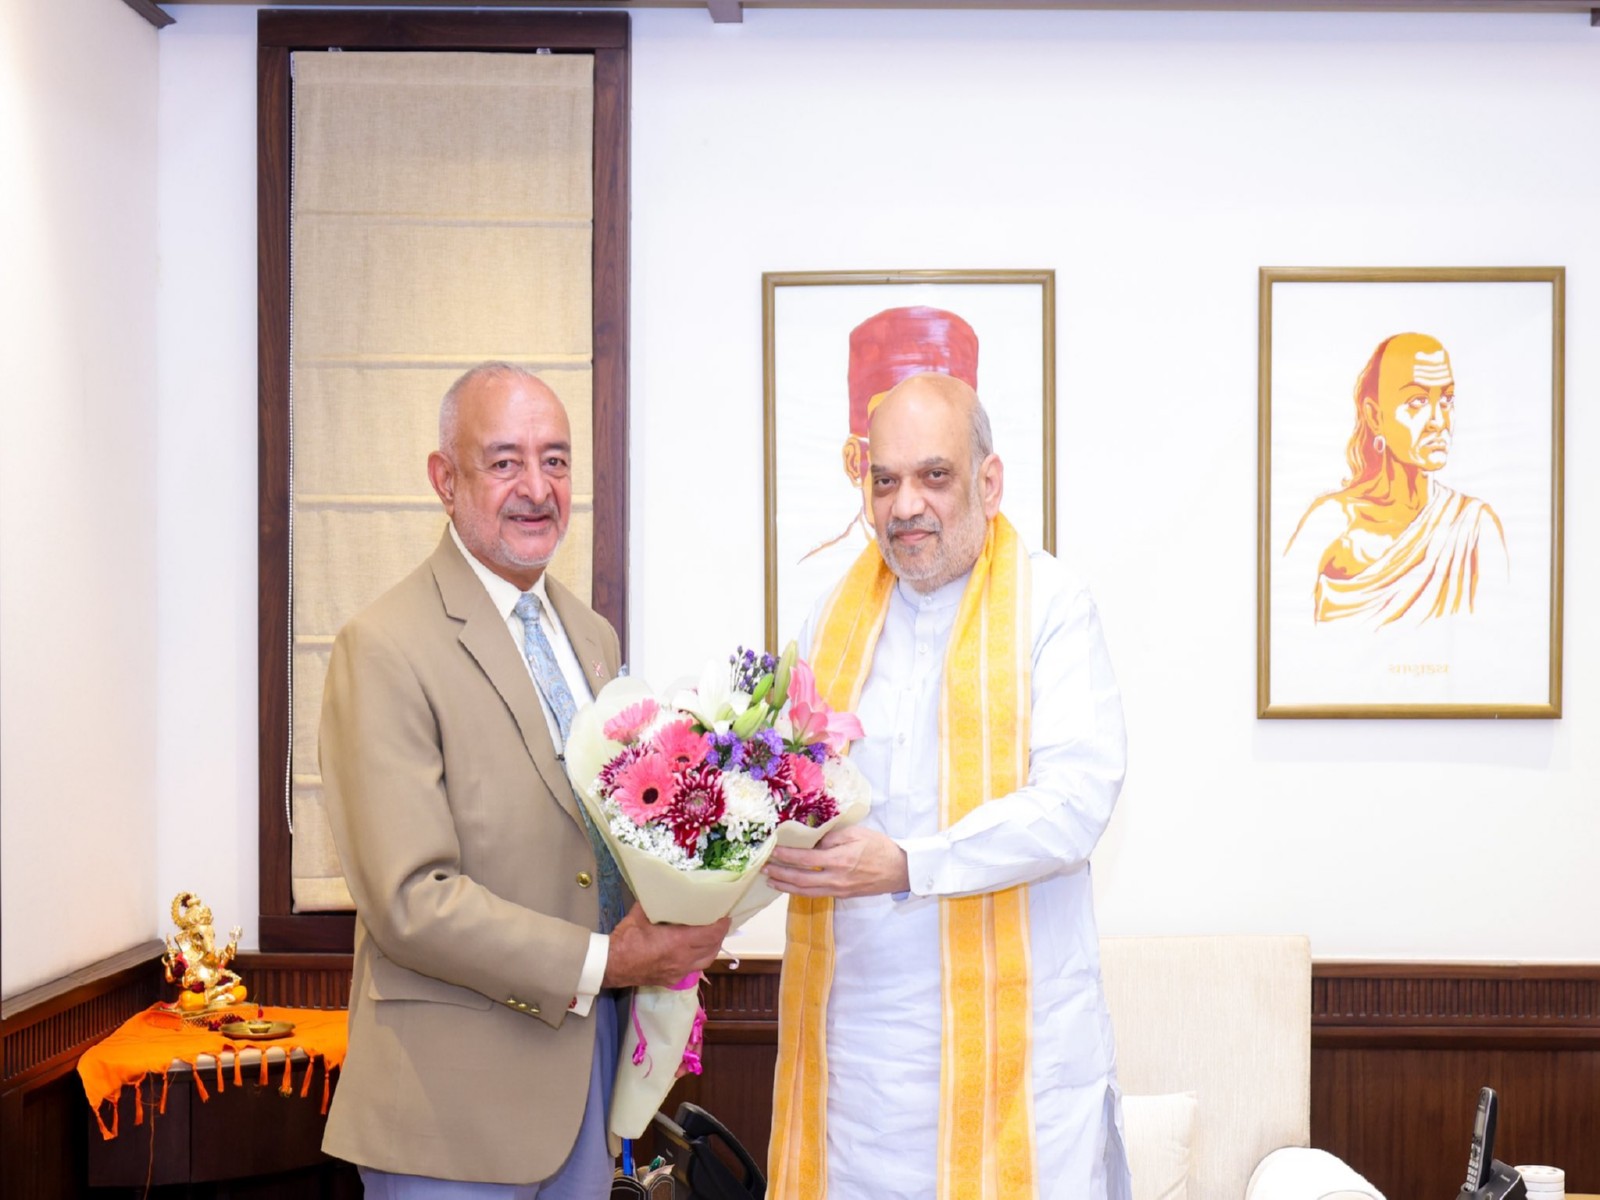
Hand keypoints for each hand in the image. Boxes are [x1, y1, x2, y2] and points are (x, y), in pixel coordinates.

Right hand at [601, 905, 730, 988]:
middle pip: (713, 948)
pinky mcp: (672, 979)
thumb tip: (665, 889)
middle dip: (719, 935)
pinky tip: (695, 949)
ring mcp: (679, 971)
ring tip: (712, 935)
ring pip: (706, 960)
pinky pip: (694, 968)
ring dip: (712, 948)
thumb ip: (657, 901)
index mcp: (679, 942)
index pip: (711, 934)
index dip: (722, 924)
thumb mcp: (642, 913)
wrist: (611, 965)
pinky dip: (699, 957)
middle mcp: (684, 959)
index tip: (725, 914)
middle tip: (720, 922)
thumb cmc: (627, 939)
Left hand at [763, 826, 909, 897]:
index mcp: (840, 860)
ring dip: (786, 886)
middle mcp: (836, 878)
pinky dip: (800, 891)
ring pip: (806, 892)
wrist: (900, 870)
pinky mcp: (842, 895)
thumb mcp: (857, 833)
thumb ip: (833, 838)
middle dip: (780, 874)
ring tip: (771, 880)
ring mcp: (839, 889)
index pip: (806, 859)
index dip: (786, 856)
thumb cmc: (880, 847)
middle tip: (763, 868)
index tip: (773, 851)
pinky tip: (791, 886)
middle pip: (800, 879)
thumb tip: (813, 843)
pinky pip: (816, 894)